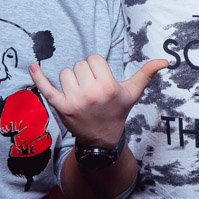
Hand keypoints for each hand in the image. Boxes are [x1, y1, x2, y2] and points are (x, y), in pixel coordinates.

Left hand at [29, 56, 167, 148]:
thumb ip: (146, 74)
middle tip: (91, 90)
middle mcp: (90, 93)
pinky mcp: (60, 107)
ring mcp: (73, 101)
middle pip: (79, 65)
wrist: (101, 139)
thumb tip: (165, 61)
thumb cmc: (117, 111)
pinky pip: (46, 87)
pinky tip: (33, 66)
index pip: (94, 59)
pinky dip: (38, 77)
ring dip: (71, 80)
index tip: (101, 80)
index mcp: (108, 86)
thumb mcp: (132, 93)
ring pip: (65, 73)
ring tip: (80, 94)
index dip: (97, 67)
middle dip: (84, 74)